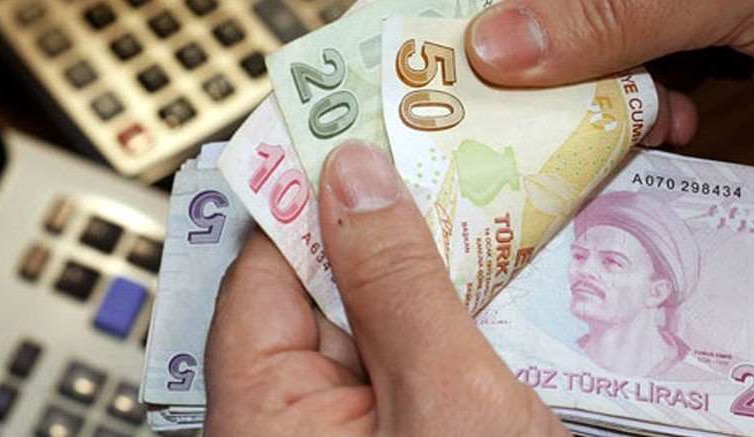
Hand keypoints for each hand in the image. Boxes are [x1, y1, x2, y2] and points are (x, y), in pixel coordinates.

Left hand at [204, 141, 567, 435]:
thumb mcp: (446, 391)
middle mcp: (295, 423)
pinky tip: (492, 290)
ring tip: (481, 224)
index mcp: (266, 417)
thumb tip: (355, 176)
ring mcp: (349, 429)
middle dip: (380, 232)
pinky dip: (446, 322)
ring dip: (426, 278)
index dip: (306, 196)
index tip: (350, 135)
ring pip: (374, 322)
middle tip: (435, 166)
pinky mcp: (399, 430)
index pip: (261, 274)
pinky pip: (407, 359)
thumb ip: (398, 283)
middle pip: (321, 292)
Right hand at [465, 0, 753, 139]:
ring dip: (595, 101)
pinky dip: (642, 112)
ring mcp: (675, 2)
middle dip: (538, 66)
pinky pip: (641, 79)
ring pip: (595, 51)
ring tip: (616, 127)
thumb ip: (616, 12)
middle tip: (514, 119)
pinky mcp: (704, 40)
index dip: (481, 14)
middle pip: (558, 14)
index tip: (445, 62)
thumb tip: (495, 46)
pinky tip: (665, 127)